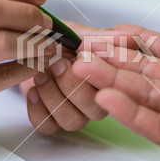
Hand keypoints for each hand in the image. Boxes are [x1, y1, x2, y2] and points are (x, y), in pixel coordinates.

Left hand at [19, 21, 136, 133]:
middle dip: (73, 86)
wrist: (29, 48)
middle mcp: (94, 102)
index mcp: (107, 82)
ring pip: (72, 121)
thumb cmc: (58, 41)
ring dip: (53, 96)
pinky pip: (48, 126)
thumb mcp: (79, 33)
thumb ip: (103, 38)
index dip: (98, 75)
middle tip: (57, 63)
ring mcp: (74, 113)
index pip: (115, 89)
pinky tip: (33, 89)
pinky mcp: (51, 121)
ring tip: (41, 74)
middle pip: (94, 111)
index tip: (81, 56)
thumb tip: (129, 38)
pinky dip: (37, 108)